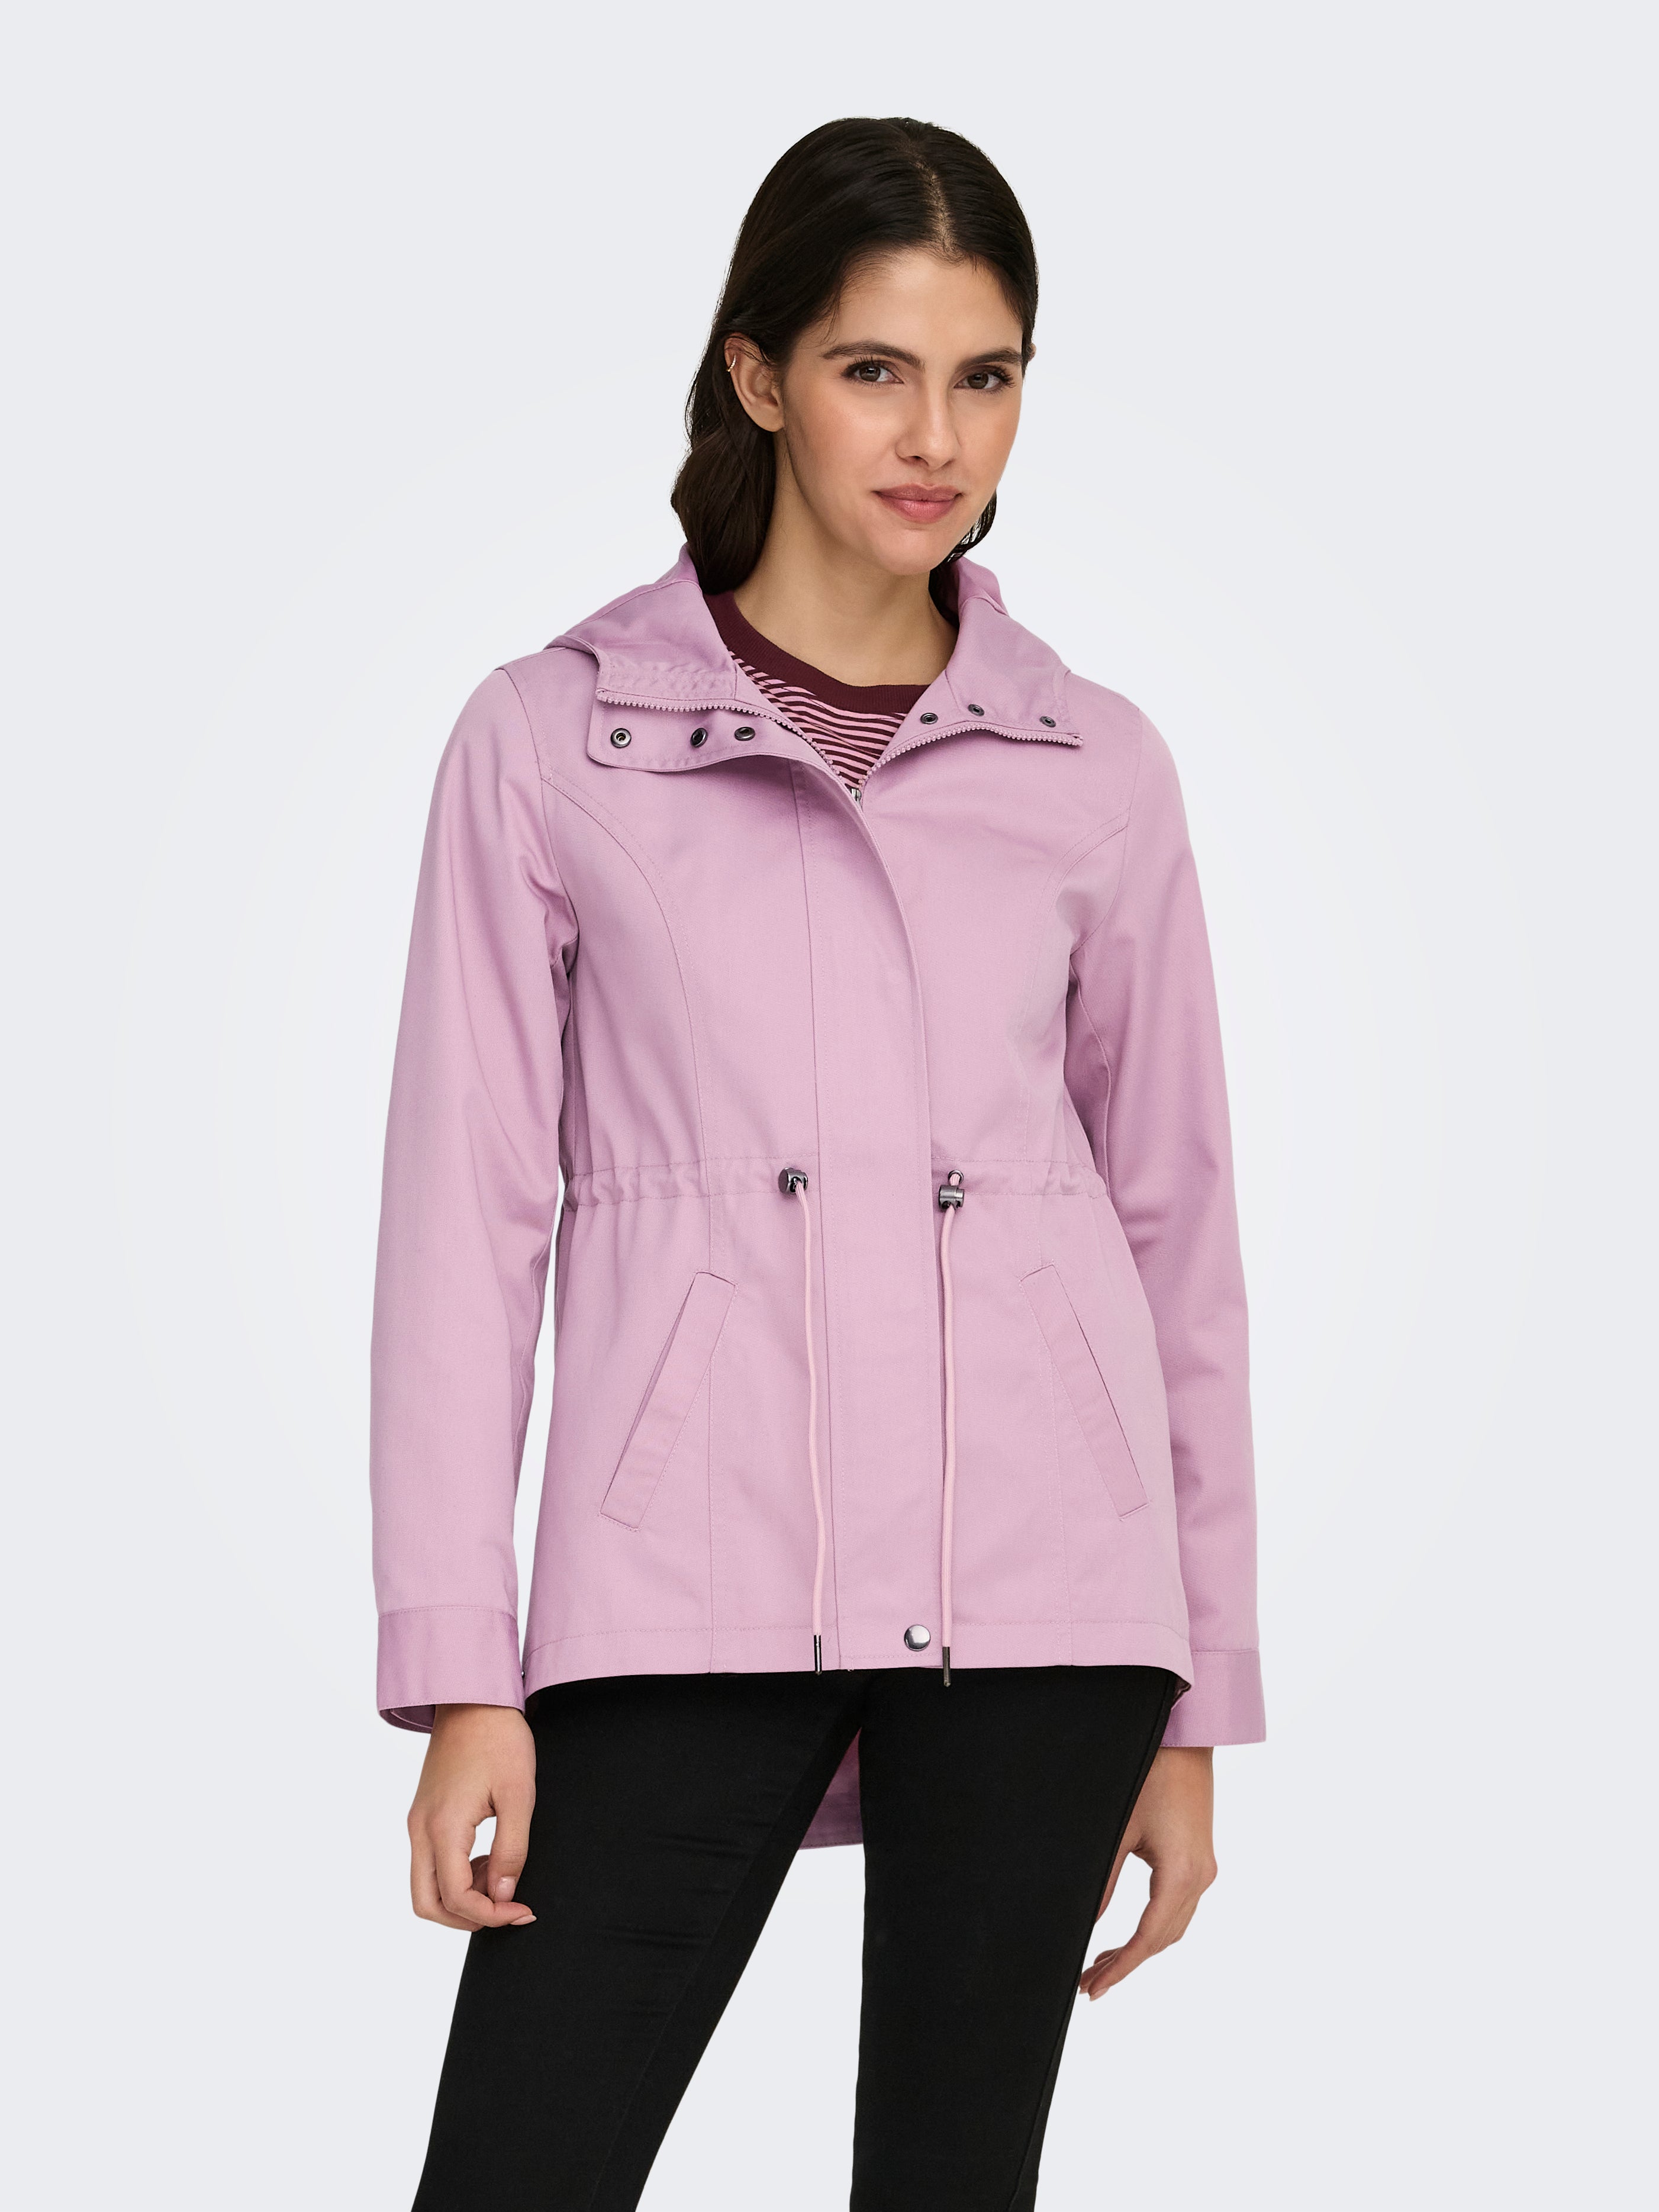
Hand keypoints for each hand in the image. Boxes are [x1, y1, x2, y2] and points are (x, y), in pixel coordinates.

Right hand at [407, 1703, 537, 1931]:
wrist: (473, 1699)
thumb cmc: (499, 1740)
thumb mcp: (519, 1795)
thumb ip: (512, 1850)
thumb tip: (504, 1896)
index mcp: (443, 1827)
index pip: (456, 1898)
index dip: (491, 1914)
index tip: (522, 1911)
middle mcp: (420, 1829)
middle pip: (427, 1904)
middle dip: (466, 1917)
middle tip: (506, 1907)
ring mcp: (417, 1822)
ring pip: (425, 1886)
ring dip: (461, 1896)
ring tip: (501, 1875)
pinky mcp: (422, 1815)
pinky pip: (430, 1863)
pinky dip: (455, 1875)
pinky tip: (488, 1858)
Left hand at [1080, 1745, 1215, 1998]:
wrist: (1186, 1740)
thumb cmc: (1151, 1776)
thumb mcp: (1119, 1830)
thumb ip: (1103, 1882)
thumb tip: (1086, 1923)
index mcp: (1181, 1874)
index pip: (1148, 1938)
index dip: (1121, 1967)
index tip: (1095, 1989)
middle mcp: (1200, 1878)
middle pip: (1162, 1939)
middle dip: (1126, 1963)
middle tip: (1089, 1983)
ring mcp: (1204, 1870)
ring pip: (1172, 1927)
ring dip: (1140, 1948)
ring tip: (1101, 1964)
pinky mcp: (1200, 1860)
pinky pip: (1178, 1908)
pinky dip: (1153, 1928)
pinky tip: (1129, 1935)